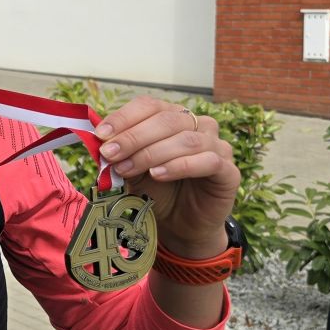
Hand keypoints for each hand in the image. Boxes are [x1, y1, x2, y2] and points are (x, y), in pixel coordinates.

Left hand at [93, 96, 241, 255]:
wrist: (180, 223)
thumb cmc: (157, 190)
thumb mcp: (132, 169)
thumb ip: (120, 153)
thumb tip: (99, 142)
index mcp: (173, 117)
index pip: (149, 105)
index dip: (124, 118)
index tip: (101, 135)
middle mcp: (199, 126)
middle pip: (167, 120)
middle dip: (133, 137)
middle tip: (110, 155)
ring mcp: (218, 146)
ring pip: (186, 140)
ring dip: (151, 153)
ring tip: (128, 169)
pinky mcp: (229, 171)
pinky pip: (207, 161)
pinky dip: (179, 166)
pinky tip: (158, 174)